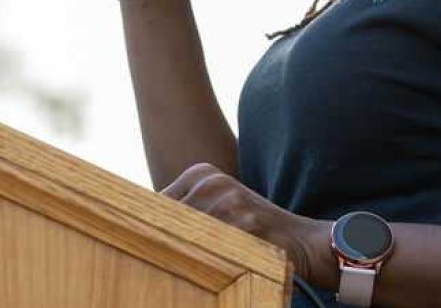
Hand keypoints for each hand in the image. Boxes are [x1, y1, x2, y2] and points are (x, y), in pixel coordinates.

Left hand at [161, 163, 333, 287]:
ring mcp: (228, 201)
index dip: (148, 228)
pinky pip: (209, 249)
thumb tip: (139, 227)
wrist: (302, 241)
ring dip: (183, 254)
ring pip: (183, 236)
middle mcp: (212, 182)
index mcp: (202, 173)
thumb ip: (184, 212)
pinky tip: (216, 267)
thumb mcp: (217, 207)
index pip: (156, 202)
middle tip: (164, 259)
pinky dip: (206, 263)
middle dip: (163, 241)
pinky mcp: (243, 224)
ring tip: (197, 263)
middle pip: (165, 219)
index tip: (146, 244)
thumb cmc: (253, 229)